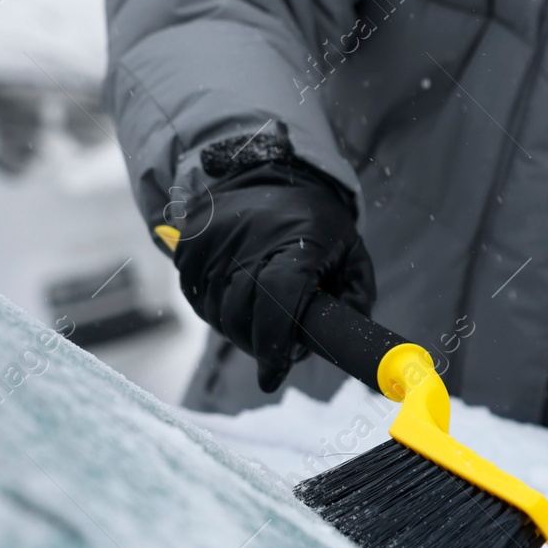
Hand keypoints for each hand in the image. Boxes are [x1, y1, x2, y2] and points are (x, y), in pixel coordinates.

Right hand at [165, 160, 375, 391]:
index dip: (273, 345)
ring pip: (215, 312)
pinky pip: (195, 296)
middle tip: (275, 350)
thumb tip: (344, 342)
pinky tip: (235, 301)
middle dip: (258, 345)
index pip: (277, 301)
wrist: (268, 170)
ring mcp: (214, 240)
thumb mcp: (352, 253)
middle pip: (241, 315)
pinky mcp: (190, 242)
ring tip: (259, 321)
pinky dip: (213, 309)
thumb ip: (356, 298)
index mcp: (297, 244)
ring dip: (235, 330)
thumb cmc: (317, 223)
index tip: (272, 376)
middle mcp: (250, 241)